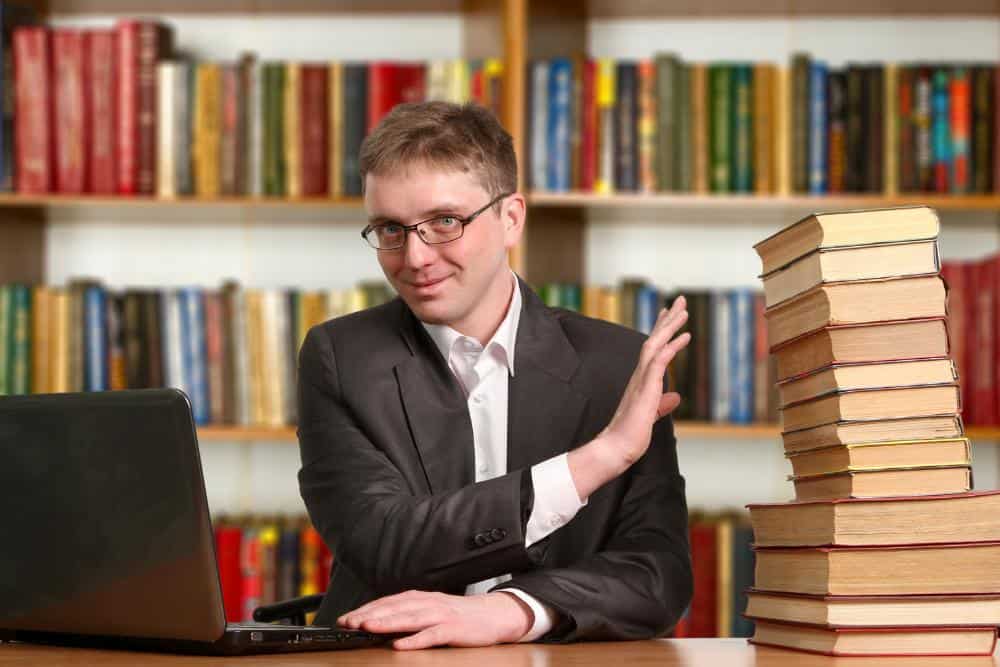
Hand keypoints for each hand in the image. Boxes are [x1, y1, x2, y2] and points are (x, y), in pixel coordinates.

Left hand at [338, 590, 533, 649]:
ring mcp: (441, 615)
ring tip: (367, 628)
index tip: (345, 619)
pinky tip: (400, 644)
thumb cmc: (460, 616)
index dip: (366, 609)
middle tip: (348, 623)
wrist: (495, 614)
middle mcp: (428, 603)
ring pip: (409, 618)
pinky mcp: (453, 629)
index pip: (388, 602)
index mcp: (421, 598)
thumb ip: (410, 614)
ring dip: (386, 622)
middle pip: (394, 608)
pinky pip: (432, 635)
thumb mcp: (432, 610)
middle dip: (369, 615)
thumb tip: (381, 622)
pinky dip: (415, 639)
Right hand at [567, 295, 689, 499]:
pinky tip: (684, 336)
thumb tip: (674, 396)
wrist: (616, 448)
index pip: (652, 349)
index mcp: (641, 380)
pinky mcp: (645, 388)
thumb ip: (662, 403)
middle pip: (654, 339)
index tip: (669, 314)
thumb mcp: (651, 415)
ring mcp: (641, 380)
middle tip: (680, 301)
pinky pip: (659, 361)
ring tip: (683, 311)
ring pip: (655, 344)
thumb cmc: (630, 434)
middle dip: (668, 320)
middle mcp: (639, 374)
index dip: (661, 330)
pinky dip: (672, 346)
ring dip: (670, 327)